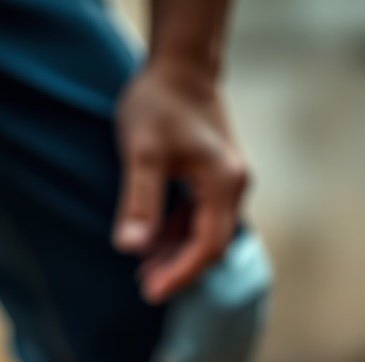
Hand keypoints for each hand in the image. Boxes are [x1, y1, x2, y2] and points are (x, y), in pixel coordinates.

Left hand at [113, 60, 249, 303]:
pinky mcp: (212, 180)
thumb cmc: (159, 104)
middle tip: (144, 287)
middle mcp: (233, 186)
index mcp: (223, 182)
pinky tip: (152, 245)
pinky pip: (200, 219)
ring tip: (143, 272)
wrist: (178, 66)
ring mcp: (226, 183)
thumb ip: (140, 202)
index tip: (153, 293)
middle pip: (211, 245)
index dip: (181, 273)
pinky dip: (177, 236)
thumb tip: (132, 249)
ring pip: (205, 234)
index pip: (208, 245)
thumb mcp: (142, 153)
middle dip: (179, 270)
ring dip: (177, 255)